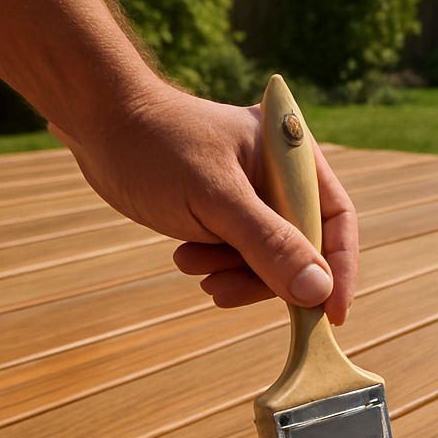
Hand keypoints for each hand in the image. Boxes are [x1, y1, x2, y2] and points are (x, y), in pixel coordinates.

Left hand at [50, 81, 357, 324]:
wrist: (98, 122)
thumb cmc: (157, 146)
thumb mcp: (217, 199)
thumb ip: (270, 244)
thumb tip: (318, 292)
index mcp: (292, 157)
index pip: (336, 220)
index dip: (339, 269)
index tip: (333, 314)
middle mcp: (280, 177)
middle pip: (303, 247)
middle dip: (266, 276)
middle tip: (225, 293)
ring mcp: (253, 195)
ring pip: (268, 257)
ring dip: (234, 272)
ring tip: (192, 264)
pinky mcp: (226, 211)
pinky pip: (241, 254)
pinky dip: (218, 265)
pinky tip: (187, 258)